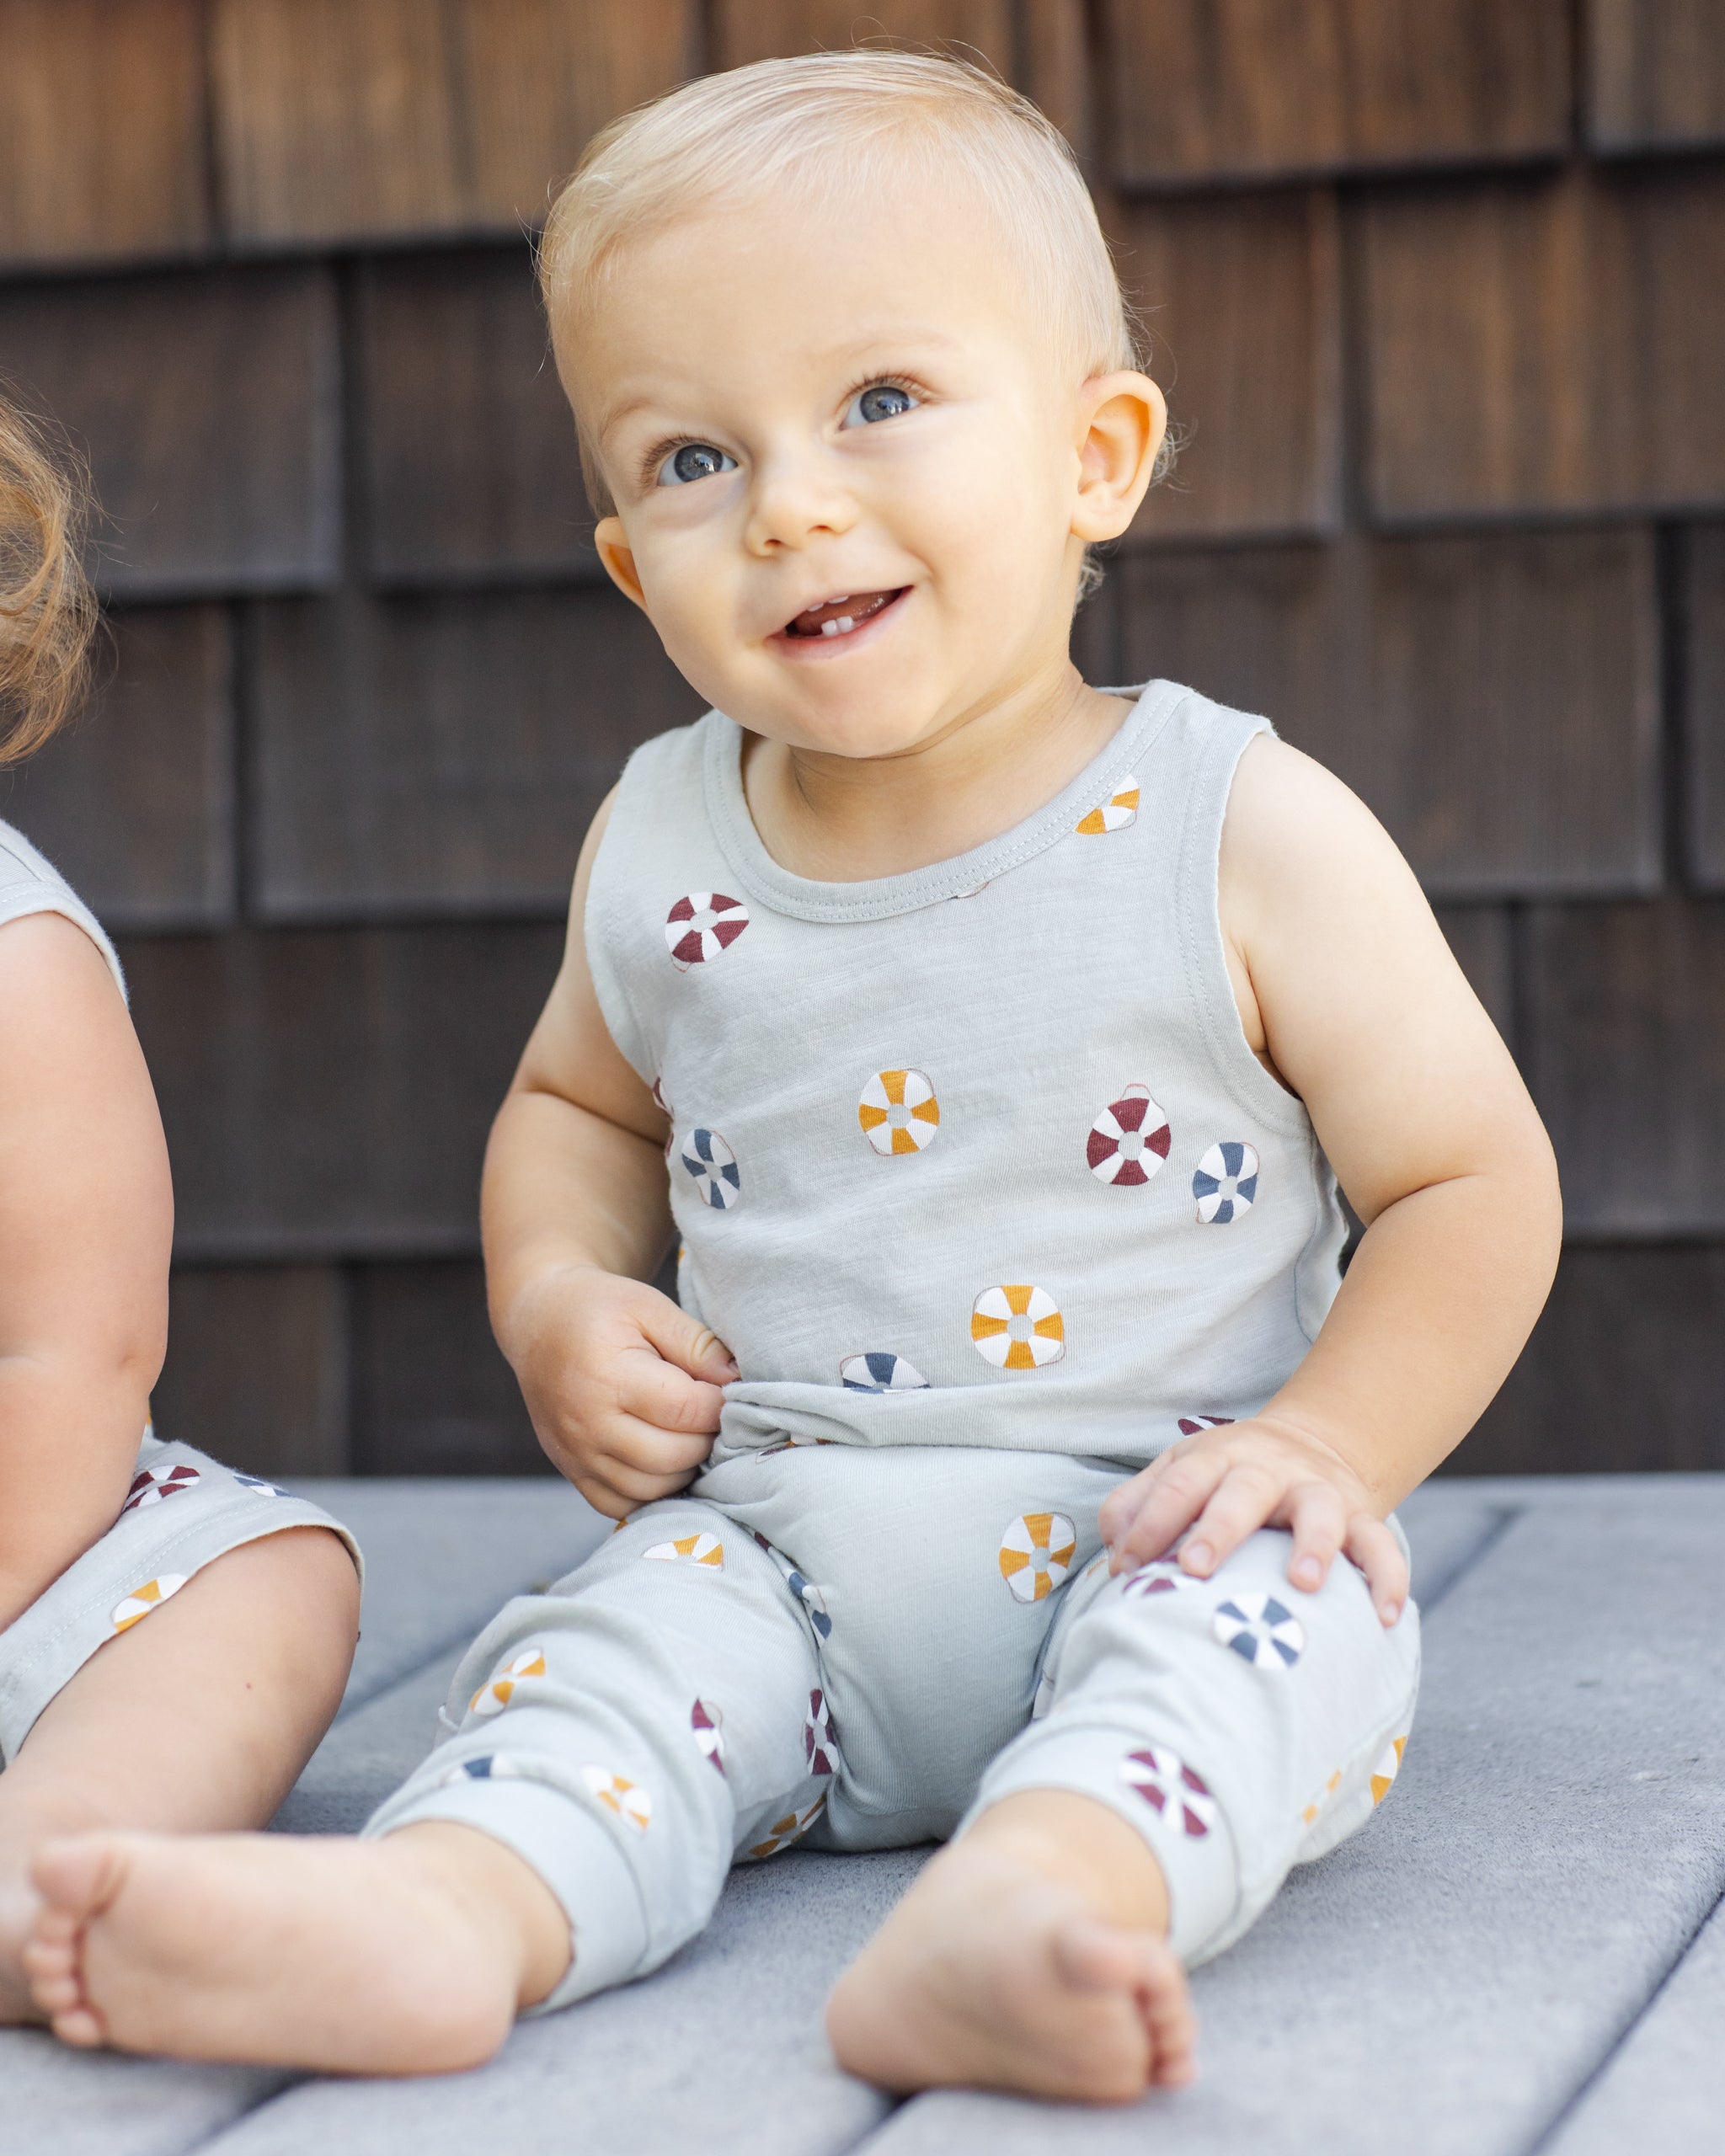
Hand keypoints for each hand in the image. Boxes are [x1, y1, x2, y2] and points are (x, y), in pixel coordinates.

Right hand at [498, 1264, 736, 1516]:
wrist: (539, 1324)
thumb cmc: (599, 1310)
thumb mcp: (649, 1307)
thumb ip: (696, 1344)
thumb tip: (737, 1381)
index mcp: (609, 1377)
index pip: (687, 1411)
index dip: (720, 1404)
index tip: (726, 1388)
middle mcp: (588, 1424)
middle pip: (673, 1456)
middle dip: (707, 1438)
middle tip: (711, 1413)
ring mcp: (576, 1455)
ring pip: (652, 1489)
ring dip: (685, 1469)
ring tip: (690, 1433)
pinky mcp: (572, 1472)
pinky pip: (621, 1506)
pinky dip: (652, 1492)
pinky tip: (664, 1461)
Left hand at [1098, 1417, 1408, 1625]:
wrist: (1310, 1444)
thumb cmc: (1224, 1477)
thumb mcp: (1178, 1474)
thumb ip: (1137, 1505)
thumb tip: (1114, 1552)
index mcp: (1214, 1458)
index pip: (1178, 1484)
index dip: (1150, 1523)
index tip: (1127, 1567)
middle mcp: (1266, 1469)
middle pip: (1243, 1491)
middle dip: (1220, 1528)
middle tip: (1197, 1567)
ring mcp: (1316, 1490)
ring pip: (1320, 1510)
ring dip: (1313, 1544)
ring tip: (1303, 1583)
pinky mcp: (1360, 1515)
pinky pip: (1380, 1544)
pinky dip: (1386, 1577)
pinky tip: (1382, 1616)